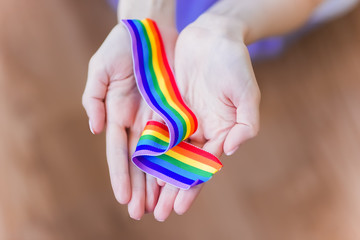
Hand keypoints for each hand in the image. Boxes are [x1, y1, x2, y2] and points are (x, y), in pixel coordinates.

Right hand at [82, 23, 176, 219]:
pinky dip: (181, 159)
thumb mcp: (100, 70)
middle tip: (142, 213)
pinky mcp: (179, 112)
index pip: (119, 153)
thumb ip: (93, 99)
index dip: (121, 176)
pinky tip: (182, 178)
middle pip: (141, 162)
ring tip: (161, 205)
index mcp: (119, 116)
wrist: (151, 31)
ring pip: (162, 156)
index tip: (123, 198)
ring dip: (161, 181)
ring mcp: (160, 119)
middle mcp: (140, 122)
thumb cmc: (122, 47)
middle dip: (141, 187)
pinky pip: (182, 139)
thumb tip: (96, 130)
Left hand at [152, 25, 259, 220]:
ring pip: (167, 153)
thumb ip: (245, 123)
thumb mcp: (247, 93)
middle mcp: (200, 130)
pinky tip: (138, 166)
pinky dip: (147, 148)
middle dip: (172, 189)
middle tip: (160, 213)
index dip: (192, 186)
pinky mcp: (166, 107)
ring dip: (157, 175)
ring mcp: (182, 120)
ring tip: (146, 198)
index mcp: (219, 132)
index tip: (180, 205)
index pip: (204, 166)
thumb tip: (231, 150)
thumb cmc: (234, 64)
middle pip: (184, 165)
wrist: (213, 37)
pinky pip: (155, 131)